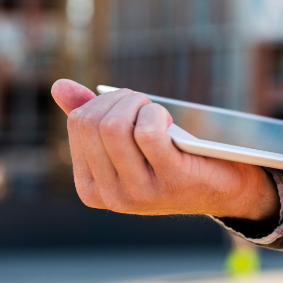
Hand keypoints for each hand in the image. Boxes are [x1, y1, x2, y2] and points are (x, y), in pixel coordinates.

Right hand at [51, 80, 278, 220]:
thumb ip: (94, 120)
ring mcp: (139, 192)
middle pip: (93, 123)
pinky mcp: (169, 180)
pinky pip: (147, 132)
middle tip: (143, 102)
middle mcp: (110, 196)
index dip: (103, 101)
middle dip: (119, 98)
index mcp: (91, 188)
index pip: (78, 124)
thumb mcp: (129, 144)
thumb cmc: (173, 159)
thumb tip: (58, 86)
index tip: (127, 105)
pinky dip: (156, 113)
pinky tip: (168, 121)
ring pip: (114, 126)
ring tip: (155, 109)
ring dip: (138, 103)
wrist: (224, 189)